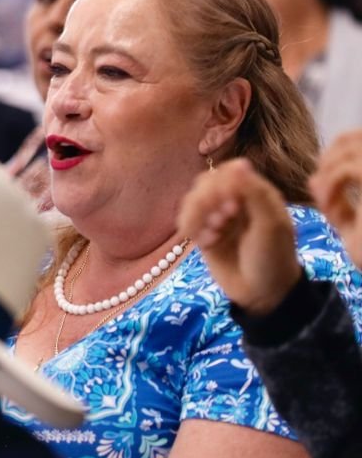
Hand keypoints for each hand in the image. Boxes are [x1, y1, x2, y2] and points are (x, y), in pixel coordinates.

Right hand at [179, 158, 302, 316]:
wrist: (261, 295)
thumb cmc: (273, 258)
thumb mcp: (271, 225)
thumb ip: (254, 193)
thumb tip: (239, 162)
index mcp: (257, 194)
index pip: (231, 171)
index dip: (224, 182)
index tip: (229, 200)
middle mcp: (234, 201)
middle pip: (206, 183)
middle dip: (207, 200)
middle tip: (222, 220)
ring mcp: (216, 217)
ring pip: (191, 200)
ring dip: (197, 216)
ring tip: (213, 234)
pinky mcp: (202, 234)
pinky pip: (185, 221)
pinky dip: (191, 229)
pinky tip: (206, 243)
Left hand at [312, 129, 361, 265]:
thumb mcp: (355, 228)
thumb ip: (337, 203)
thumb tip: (312, 180)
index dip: (339, 147)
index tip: (323, 174)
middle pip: (359, 136)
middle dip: (330, 156)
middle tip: (320, 185)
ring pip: (355, 149)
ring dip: (330, 170)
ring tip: (325, 199)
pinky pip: (352, 170)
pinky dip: (332, 184)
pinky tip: (328, 207)